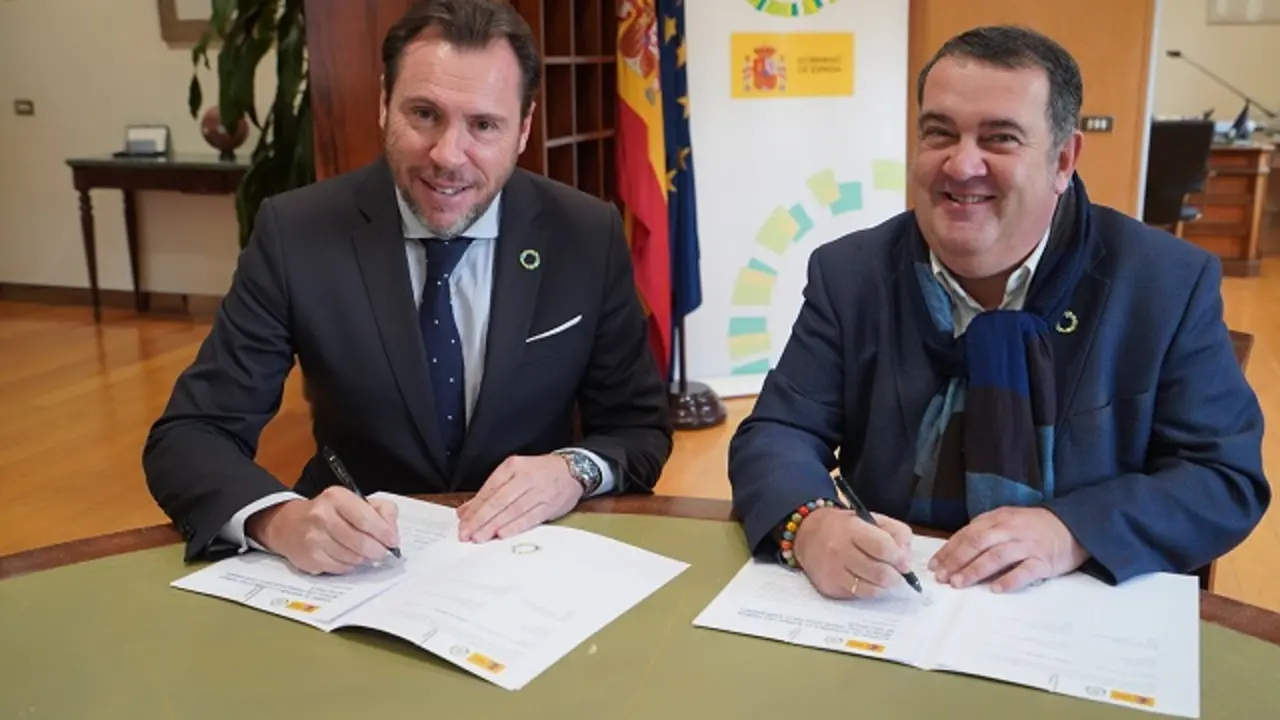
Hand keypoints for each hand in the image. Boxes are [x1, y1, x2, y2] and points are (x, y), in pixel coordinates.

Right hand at [246, 486, 399, 574]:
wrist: (289, 524)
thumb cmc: (330, 512)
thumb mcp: (355, 501)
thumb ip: (381, 510)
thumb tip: (392, 531)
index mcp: (337, 497)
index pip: (366, 518)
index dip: (384, 533)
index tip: (393, 541)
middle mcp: (322, 515)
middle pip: (360, 541)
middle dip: (377, 550)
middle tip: (382, 553)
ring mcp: (314, 538)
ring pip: (352, 557)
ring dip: (363, 559)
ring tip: (364, 554)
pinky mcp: (309, 557)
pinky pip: (340, 568)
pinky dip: (349, 566)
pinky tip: (348, 558)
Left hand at [455, 454, 582, 541]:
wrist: (571, 470)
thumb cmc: (539, 473)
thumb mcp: (512, 475)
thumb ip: (488, 493)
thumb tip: (465, 512)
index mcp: (512, 467)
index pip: (489, 490)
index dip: (475, 508)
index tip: (462, 523)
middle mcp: (524, 478)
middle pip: (498, 501)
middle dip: (481, 520)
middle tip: (467, 534)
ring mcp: (538, 492)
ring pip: (512, 511)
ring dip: (494, 526)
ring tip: (480, 537)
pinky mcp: (549, 505)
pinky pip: (529, 518)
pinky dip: (515, 527)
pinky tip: (502, 534)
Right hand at [793, 507, 914, 599]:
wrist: (807, 534)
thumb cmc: (844, 526)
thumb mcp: (870, 518)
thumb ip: (895, 532)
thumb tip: (906, 557)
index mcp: (852, 529)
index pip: (883, 548)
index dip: (899, 558)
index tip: (905, 562)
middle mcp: (840, 551)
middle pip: (879, 573)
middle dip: (895, 576)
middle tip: (897, 572)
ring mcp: (833, 571)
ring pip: (871, 589)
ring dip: (884, 585)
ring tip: (884, 577)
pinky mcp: (829, 587)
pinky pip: (859, 596)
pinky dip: (869, 590)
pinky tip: (867, 580)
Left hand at [928, 506, 1087, 591]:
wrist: (1073, 526)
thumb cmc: (1034, 527)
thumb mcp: (1007, 521)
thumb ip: (985, 532)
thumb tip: (957, 551)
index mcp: (998, 519)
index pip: (968, 534)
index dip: (949, 549)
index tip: (935, 565)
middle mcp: (1011, 530)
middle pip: (978, 543)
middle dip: (957, 560)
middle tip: (942, 577)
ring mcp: (1027, 545)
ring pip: (997, 556)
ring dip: (975, 570)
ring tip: (959, 583)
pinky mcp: (1043, 561)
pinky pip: (1024, 571)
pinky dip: (1008, 580)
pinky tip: (995, 589)